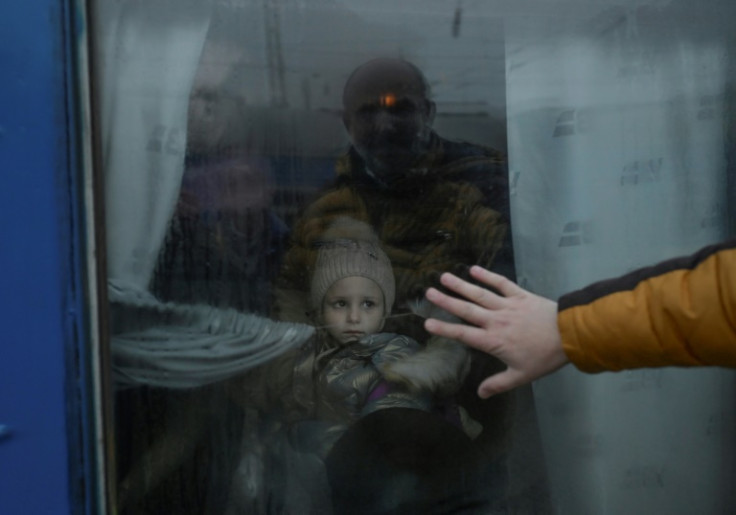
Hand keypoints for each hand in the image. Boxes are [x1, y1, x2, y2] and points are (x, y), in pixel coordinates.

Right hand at [423, 265, 568, 397]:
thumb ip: (499, 383)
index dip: (444, 329)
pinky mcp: (520, 295)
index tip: (427, 323)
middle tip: (428, 292)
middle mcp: (495, 320)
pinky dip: (488, 275)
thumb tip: (480, 393)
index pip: (463, 334)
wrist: (570, 335)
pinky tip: (474, 269)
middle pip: (466, 310)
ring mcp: (507, 305)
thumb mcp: (521, 375)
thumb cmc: (544, 357)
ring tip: (444, 276)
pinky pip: (501, 283)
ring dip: (461, 285)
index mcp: (493, 341)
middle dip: (446, 301)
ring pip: (479, 294)